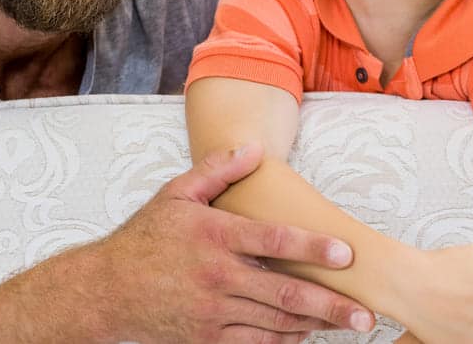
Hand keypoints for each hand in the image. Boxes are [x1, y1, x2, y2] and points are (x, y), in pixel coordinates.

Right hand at [89, 144, 375, 342]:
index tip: (347, 253)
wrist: (105, 292)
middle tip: (367, 314)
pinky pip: (254, 343)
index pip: (273, 240)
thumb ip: (217, 171)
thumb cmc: (145, 238)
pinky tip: (306, 334)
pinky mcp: (205, 338)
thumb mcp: (176, 194)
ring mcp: (211, 312)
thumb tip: (254, 148)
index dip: (313, 247)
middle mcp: (217, 276)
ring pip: (276, 323)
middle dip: (331, 305)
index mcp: (214, 236)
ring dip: (316, 326)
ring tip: (350, 325)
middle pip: (285, 293)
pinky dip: (284, 340)